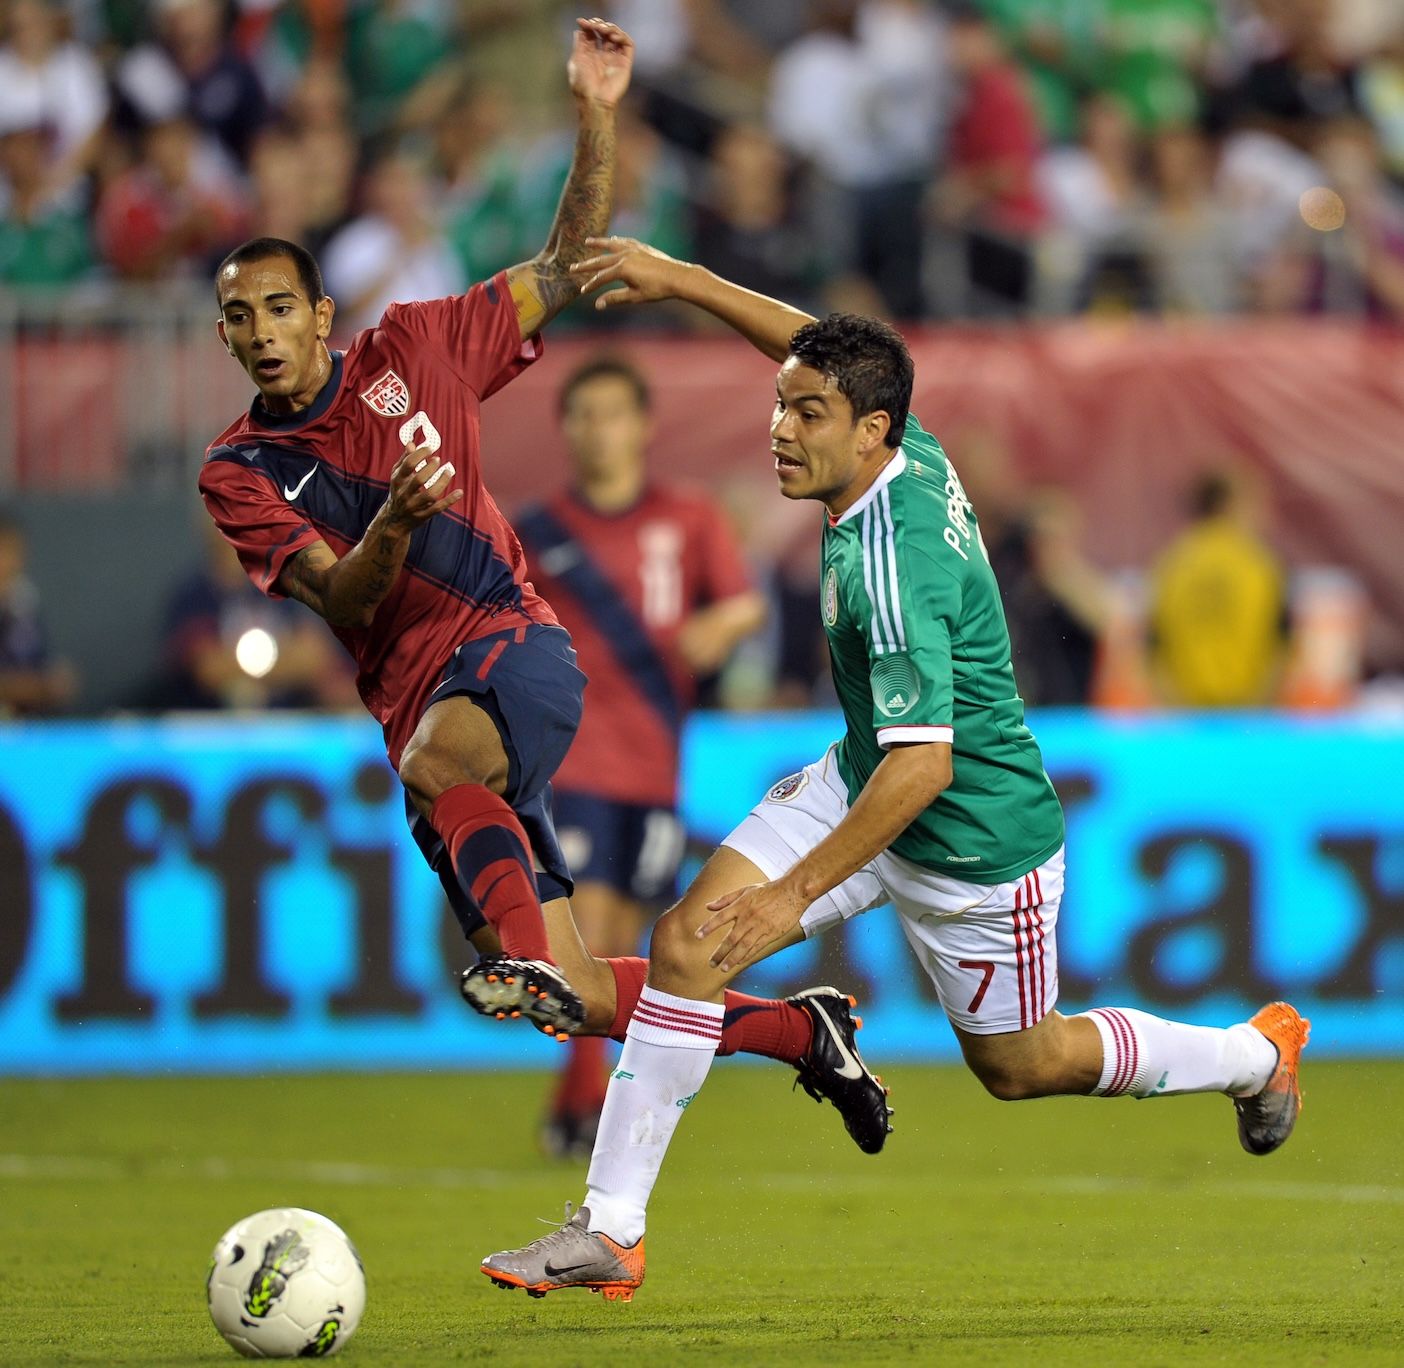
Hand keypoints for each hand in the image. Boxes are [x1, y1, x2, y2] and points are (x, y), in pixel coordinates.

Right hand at [385, 444, 461, 529]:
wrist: (394, 520)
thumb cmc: (398, 491)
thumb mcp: (397, 476)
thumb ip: (405, 460)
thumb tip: (411, 443)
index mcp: (398, 481)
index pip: (408, 465)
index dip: (420, 454)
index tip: (430, 448)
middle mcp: (404, 494)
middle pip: (419, 479)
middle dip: (431, 468)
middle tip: (438, 459)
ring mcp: (414, 506)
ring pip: (430, 495)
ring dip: (442, 482)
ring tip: (448, 471)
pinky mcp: (423, 515)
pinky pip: (438, 508)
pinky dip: (450, 500)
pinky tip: (459, 492)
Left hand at [567, 18, 632, 108]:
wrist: (594, 101)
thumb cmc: (582, 85)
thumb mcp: (576, 60)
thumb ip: (579, 44)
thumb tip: (579, 29)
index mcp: (591, 56)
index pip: (593, 34)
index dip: (589, 25)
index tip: (583, 22)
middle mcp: (604, 56)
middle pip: (606, 33)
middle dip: (600, 24)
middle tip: (594, 24)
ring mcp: (615, 59)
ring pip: (618, 36)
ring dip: (611, 28)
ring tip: (602, 29)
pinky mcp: (625, 63)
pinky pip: (628, 45)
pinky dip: (622, 36)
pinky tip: (612, 37)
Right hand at [571, 236, 690, 311]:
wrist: (678, 277)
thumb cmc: (657, 289)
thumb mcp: (634, 296)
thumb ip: (615, 298)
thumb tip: (597, 305)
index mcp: (621, 269)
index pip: (600, 278)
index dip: (590, 285)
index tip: (582, 291)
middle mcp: (625, 256)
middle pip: (600, 260)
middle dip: (586, 265)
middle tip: (572, 267)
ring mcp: (633, 249)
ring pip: (611, 245)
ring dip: (598, 243)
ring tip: (587, 242)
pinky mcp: (642, 247)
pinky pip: (625, 241)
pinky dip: (617, 240)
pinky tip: (613, 239)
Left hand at [694, 877, 808, 972]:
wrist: (792, 893)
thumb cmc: (768, 890)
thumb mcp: (745, 890)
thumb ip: (725, 899)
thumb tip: (708, 906)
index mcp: (741, 905)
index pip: (720, 918)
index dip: (708, 927)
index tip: (698, 936)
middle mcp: (748, 918)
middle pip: (730, 938)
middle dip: (720, 952)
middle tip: (711, 963)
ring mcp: (760, 927)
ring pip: (743, 947)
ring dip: (732, 959)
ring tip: (723, 968)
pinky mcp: (771, 934)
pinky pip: (756, 948)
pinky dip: (747, 956)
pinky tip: (740, 962)